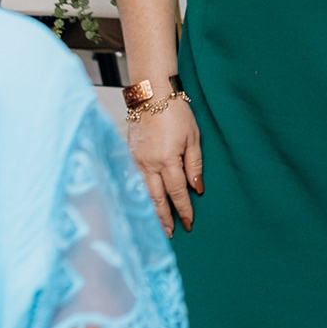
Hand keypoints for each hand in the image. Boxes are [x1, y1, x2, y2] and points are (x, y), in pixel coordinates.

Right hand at [127, 96, 200, 235]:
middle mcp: (149, 164)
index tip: (189, 223)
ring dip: (152, 209)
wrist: (151, 94)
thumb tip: (196, 188)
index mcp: (167, 160)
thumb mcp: (193, 137)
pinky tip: (145, 202)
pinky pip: (136, 180)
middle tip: (170, 233)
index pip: (177, 192)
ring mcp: (136, 160)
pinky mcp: (130, 155)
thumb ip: (194, 165)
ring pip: (144, 192)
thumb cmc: (175, 112)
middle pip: (157, 198)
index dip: (183, 209)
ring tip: (157, 225)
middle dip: (164, 218)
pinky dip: (142, 194)